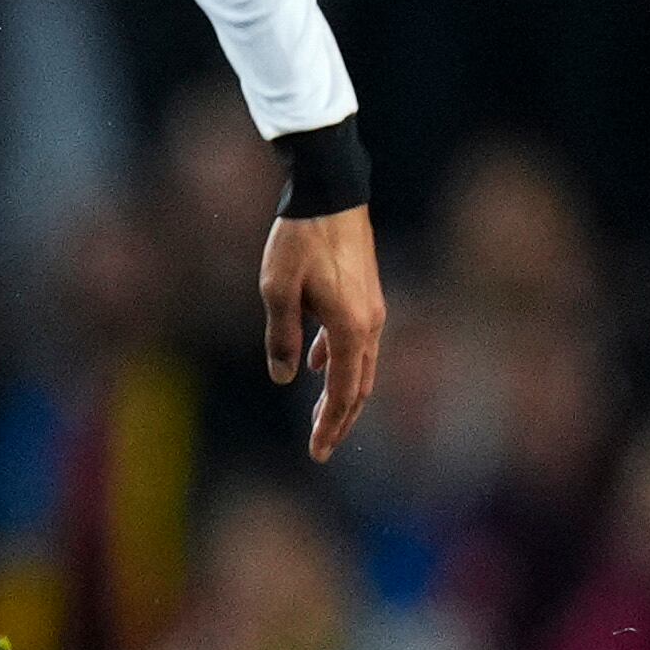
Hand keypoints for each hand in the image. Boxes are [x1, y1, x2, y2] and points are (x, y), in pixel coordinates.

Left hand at [259, 206, 385, 461]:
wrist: (331, 196)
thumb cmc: (299, 242)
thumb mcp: (277, 291)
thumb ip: (281, 337)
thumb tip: (286, 378)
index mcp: (351, 329)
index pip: (343, 393)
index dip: (330, 425)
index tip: (318, 453)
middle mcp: (370, 325)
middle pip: (358, 387)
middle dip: (339, 420)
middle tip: (321, 448)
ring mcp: (372, 310)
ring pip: (360, 366)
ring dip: (341, 393)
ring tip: (319, 417)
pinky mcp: (366, 296)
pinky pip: (355, 342)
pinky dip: (338, 361)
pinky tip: (316, 365)